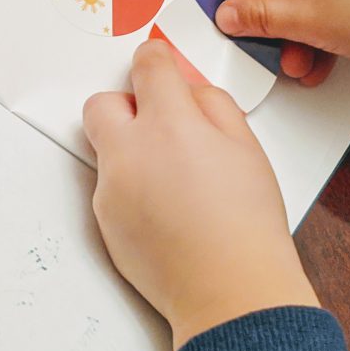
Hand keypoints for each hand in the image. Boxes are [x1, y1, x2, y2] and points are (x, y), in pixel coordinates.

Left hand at [83, 40, 318, 350]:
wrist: (229, 291)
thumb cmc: (246, 227)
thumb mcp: (247, 148)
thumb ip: (214, 106)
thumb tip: (190, 91)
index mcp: (169, 124)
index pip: (148, 67)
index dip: (155, 59)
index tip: (157, 62)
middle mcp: (129, 152)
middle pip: (102, 104)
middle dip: (125, 104)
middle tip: (155, 122)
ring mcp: (110, 189)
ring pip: (106, 151)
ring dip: (131, 151)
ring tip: (174, 181)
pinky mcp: (103, 222)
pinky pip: (109, 189)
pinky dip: (130, 189)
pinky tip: (165, 211)